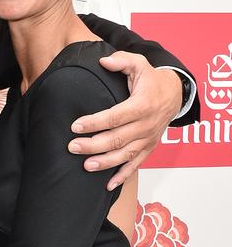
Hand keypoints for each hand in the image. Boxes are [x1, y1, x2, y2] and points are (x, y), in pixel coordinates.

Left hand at [67, 51, 180, 190]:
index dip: (94, 122)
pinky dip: (123, 176)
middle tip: (72, 147)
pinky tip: (108, 185)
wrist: (175, 94)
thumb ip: (121, 61)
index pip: (115, 116)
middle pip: (117, 139)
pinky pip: (136, 164)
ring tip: (85, 166)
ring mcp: (149, 138)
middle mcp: (147, 125)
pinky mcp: (149, 147)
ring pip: (125, 155)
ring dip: (105, 162)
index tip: (75, 126)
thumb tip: (104, 62)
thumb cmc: (150, 78)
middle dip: (93, 145)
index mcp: (142, 104)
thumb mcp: (139, 63)